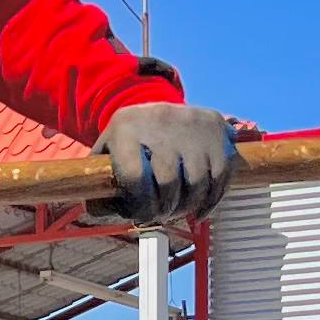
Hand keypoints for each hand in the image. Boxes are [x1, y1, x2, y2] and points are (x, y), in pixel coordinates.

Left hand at [102, 99, 238, 225]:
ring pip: (197, 183)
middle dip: (164, 209)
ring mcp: (193, 125)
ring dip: (187, 207)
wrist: (161, 103)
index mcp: (126, 128)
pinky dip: (211, 201)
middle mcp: (161, 121)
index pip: (134, 176)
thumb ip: (98, 183)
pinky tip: (199, 211)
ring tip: (177, 211)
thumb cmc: (129, 139)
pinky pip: (220, 177)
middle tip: (160, 215)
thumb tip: (98, 212)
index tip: (139, 214)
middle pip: (168, 182)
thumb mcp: (107, 151)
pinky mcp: (217, 131)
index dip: (138, 205)